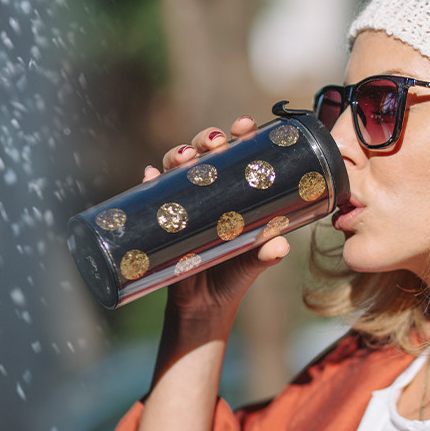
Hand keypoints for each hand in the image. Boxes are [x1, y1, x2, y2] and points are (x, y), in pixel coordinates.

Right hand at [147, 115, 290, 322]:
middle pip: (205, 151)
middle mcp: (208, 190)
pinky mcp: (162, 218)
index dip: (241, 133)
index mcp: (236, 190)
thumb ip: (265, 255)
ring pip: (177, 167)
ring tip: (184, 158)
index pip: (239, 153)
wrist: (202, 305)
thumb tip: (280, 244)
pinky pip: (151, 194)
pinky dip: (149, 181)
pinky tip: (150, 175)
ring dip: (177, 154)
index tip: (244, 125)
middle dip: (206, 139)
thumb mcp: (251, 264)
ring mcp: (182, 201)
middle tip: (213, 143)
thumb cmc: (232, 275)